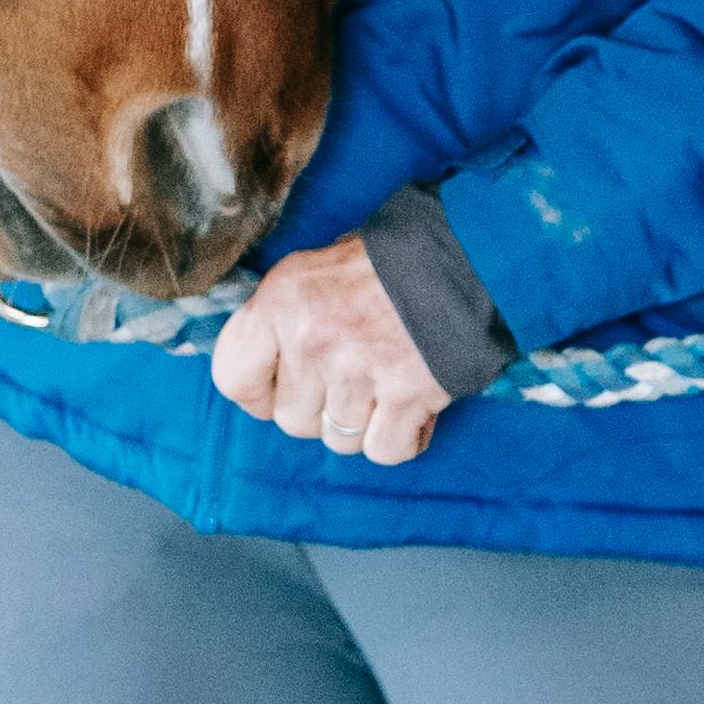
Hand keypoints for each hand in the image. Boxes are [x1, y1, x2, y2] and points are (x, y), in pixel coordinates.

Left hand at [209, 235, 447, 466]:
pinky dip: (400, 438)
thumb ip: (286, 316)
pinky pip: (383, 450)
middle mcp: (313, 339)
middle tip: (351, 380)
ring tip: (385, 386)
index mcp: (283, 301)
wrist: (470, 254)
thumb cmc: (392, 260)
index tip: (279, 390)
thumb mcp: (318, 267)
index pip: (233, 377)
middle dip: (320, 410)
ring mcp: (359, 371)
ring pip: (339, 439)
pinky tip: (412, 408)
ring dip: (361, 424)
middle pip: (291, 420)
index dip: (257, 393)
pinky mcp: (406, 395)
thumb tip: (268, 365)